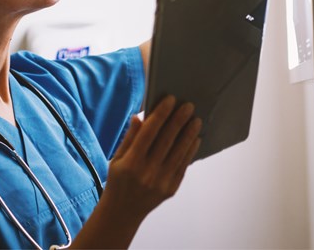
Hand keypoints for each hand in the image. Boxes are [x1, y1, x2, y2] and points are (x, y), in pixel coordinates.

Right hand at [102, 96, 201, 220]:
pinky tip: (195, 139)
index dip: (160, 114)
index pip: (148, 133)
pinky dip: (190, 151)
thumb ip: (130, 138)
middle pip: (166, 141)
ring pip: (179, 153)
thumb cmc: (118, 182)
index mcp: (131, 163)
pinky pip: (183, 166)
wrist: (122, 213)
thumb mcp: (117, 159)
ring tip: (196, 120)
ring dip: (189, 134)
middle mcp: (147, 172)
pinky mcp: (171, 189)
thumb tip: (140, 116)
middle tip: (188, 106)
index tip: (170, 100)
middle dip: (178, 121)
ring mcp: (160, 182)